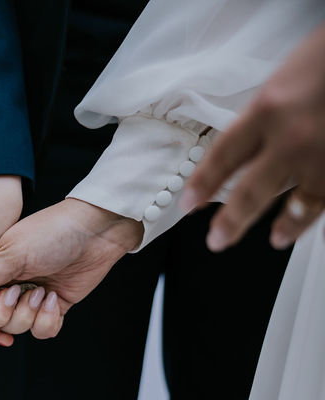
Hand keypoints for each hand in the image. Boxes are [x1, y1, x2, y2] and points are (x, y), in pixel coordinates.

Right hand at [0, 199, 142, 338]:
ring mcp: (24, 298)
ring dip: (27, 313)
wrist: (95, 232)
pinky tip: (54, 298)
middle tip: (15, 293)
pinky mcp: (47, 309)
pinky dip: (47, 319)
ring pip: (11, 328)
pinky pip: (39, 331)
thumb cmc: (51, 232)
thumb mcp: (11, 252)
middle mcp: (0, 285)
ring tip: (41, 291)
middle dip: (0, 314)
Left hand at [183, 23, 324, 250]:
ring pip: (296, 202)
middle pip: (251, 190)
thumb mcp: (280, 83)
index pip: (223, 156)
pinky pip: (323, 198)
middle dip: (231, 220)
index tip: (187, 204)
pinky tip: (308, 231)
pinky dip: (312, 217)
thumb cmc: (323, 58)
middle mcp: (291, 137)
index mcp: (266, 110)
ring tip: (275, 239)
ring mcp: (321, 154)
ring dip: (285, 225)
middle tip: (217, 241)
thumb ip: (263, 118)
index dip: (203, 184)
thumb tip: (245, 152)